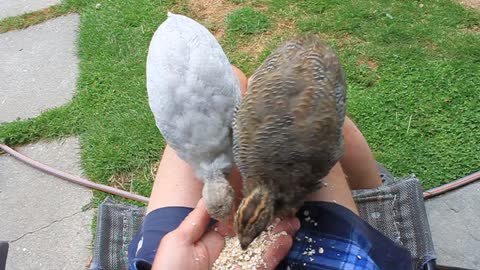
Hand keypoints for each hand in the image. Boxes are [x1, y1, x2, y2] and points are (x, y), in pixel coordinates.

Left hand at [152, 199, 299, 269]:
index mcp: (211, 239)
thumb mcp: (179, 240)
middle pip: (253, 232)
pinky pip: (263, 264)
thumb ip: (198, 218)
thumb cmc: (170, 269)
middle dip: (270, 220)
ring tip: (292, 221)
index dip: (250, 208)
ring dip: (278, 234)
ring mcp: (238, 264)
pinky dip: (275, 252)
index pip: (234, 220)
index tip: (263, 195)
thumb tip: (209, 194)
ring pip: (263, 247)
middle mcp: (228, 251)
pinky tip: (286, 239)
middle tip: (287, 207)